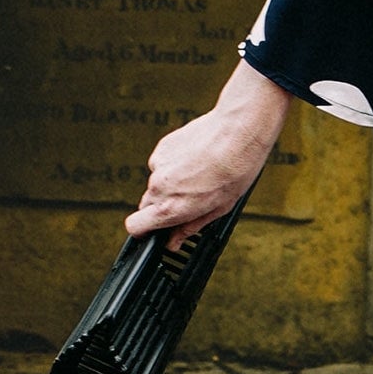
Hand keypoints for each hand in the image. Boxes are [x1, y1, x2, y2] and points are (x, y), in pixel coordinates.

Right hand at [125, 63, 291, 249]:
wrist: (238, 131)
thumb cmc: (236, 169)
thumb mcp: (219, 208)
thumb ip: (190, 227)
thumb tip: (173, 242)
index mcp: (171, 207)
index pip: (135, 227)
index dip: (144, 231)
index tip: (154, 231)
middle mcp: (159, 187)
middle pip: (147, 206)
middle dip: (163, 207)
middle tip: (190, 202)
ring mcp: (158, 166)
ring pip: (157, 183)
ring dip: (172, 185)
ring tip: (200, 177)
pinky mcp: (162, 148)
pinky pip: (163, 164)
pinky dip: (175, 166)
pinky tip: (196, 161)